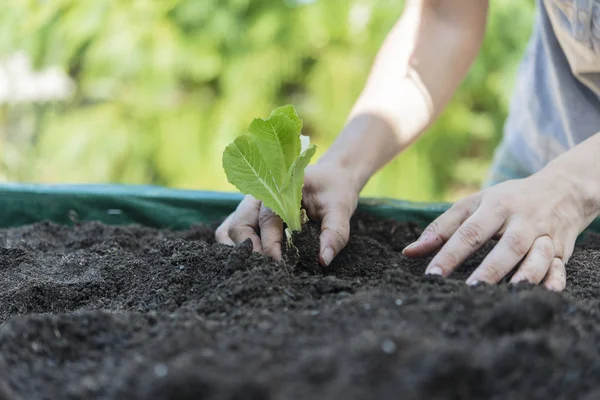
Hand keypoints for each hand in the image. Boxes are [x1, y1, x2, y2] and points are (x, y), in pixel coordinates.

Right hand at [215, 162, 359, 265]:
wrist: (331, 177)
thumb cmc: (334, 190)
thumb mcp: (341, 208)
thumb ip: (334, 232)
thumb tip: (323, 260)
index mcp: (278, 189)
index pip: (266, 221)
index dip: (270, 246)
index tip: (282, 265)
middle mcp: (258, 196)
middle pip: (238, 226)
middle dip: (251, 252)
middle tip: (269, 271)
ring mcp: (249, 206)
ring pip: (228, 229)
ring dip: (238, 251)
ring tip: (259, 268)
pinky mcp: (249, 215)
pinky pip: (230, 231)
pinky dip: (235, 248)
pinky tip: (253, 262)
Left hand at [402, 171, 598, 290]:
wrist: (562, 190)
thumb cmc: (506, 200)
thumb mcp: (473, 204)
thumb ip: (441, 228)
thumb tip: (408, 253)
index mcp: (497, 206)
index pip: (470, 231)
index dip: (450, 253)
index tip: (432, 274)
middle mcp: (523, 220)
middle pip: (508, 245)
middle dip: (490, 268)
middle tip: (470, 290)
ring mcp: (545, 235)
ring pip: (539, 257)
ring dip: (524, 276)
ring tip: (505, 295)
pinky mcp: (563, 250)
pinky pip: (560, 268)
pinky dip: (554, 281)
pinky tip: (543, 294)